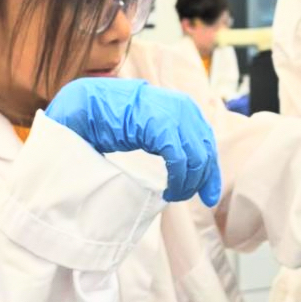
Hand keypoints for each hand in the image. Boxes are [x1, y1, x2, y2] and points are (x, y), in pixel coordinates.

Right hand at [45, 78, 221, 206]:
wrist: (89, 104)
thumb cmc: (116, 118)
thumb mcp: (152, 129)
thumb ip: (171, 141)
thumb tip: (189, 168)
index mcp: (184, 108)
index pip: (207, 143)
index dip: (210, 173)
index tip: (208, 197)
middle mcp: (184, 109)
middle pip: (205, 153)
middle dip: (200, 181)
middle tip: (183, 197)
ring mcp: (174, 116)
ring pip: (195, 159)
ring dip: (187, 184)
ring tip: (173, 195)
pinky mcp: (161, 126)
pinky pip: (179, 160)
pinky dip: (178, 180)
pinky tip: (168, 190)